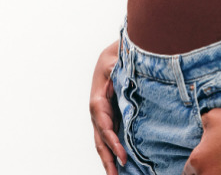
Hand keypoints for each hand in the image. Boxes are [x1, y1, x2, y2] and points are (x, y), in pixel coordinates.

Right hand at [89, 41, 125, 173]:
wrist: (112, 56)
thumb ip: (115, 67)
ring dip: (108, 161)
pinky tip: (120, 164)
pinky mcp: (109, 119)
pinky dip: (112, 153)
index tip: (123, 157)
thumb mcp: (114, 61)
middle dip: (108, 161)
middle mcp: (97, 114)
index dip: (113, 143)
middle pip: (100, 142)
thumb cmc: (114, 59)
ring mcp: (102, 118)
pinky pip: (109, 139)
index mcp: (97, 102)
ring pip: (103, 144)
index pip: (105, 128)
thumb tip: (116, 67)